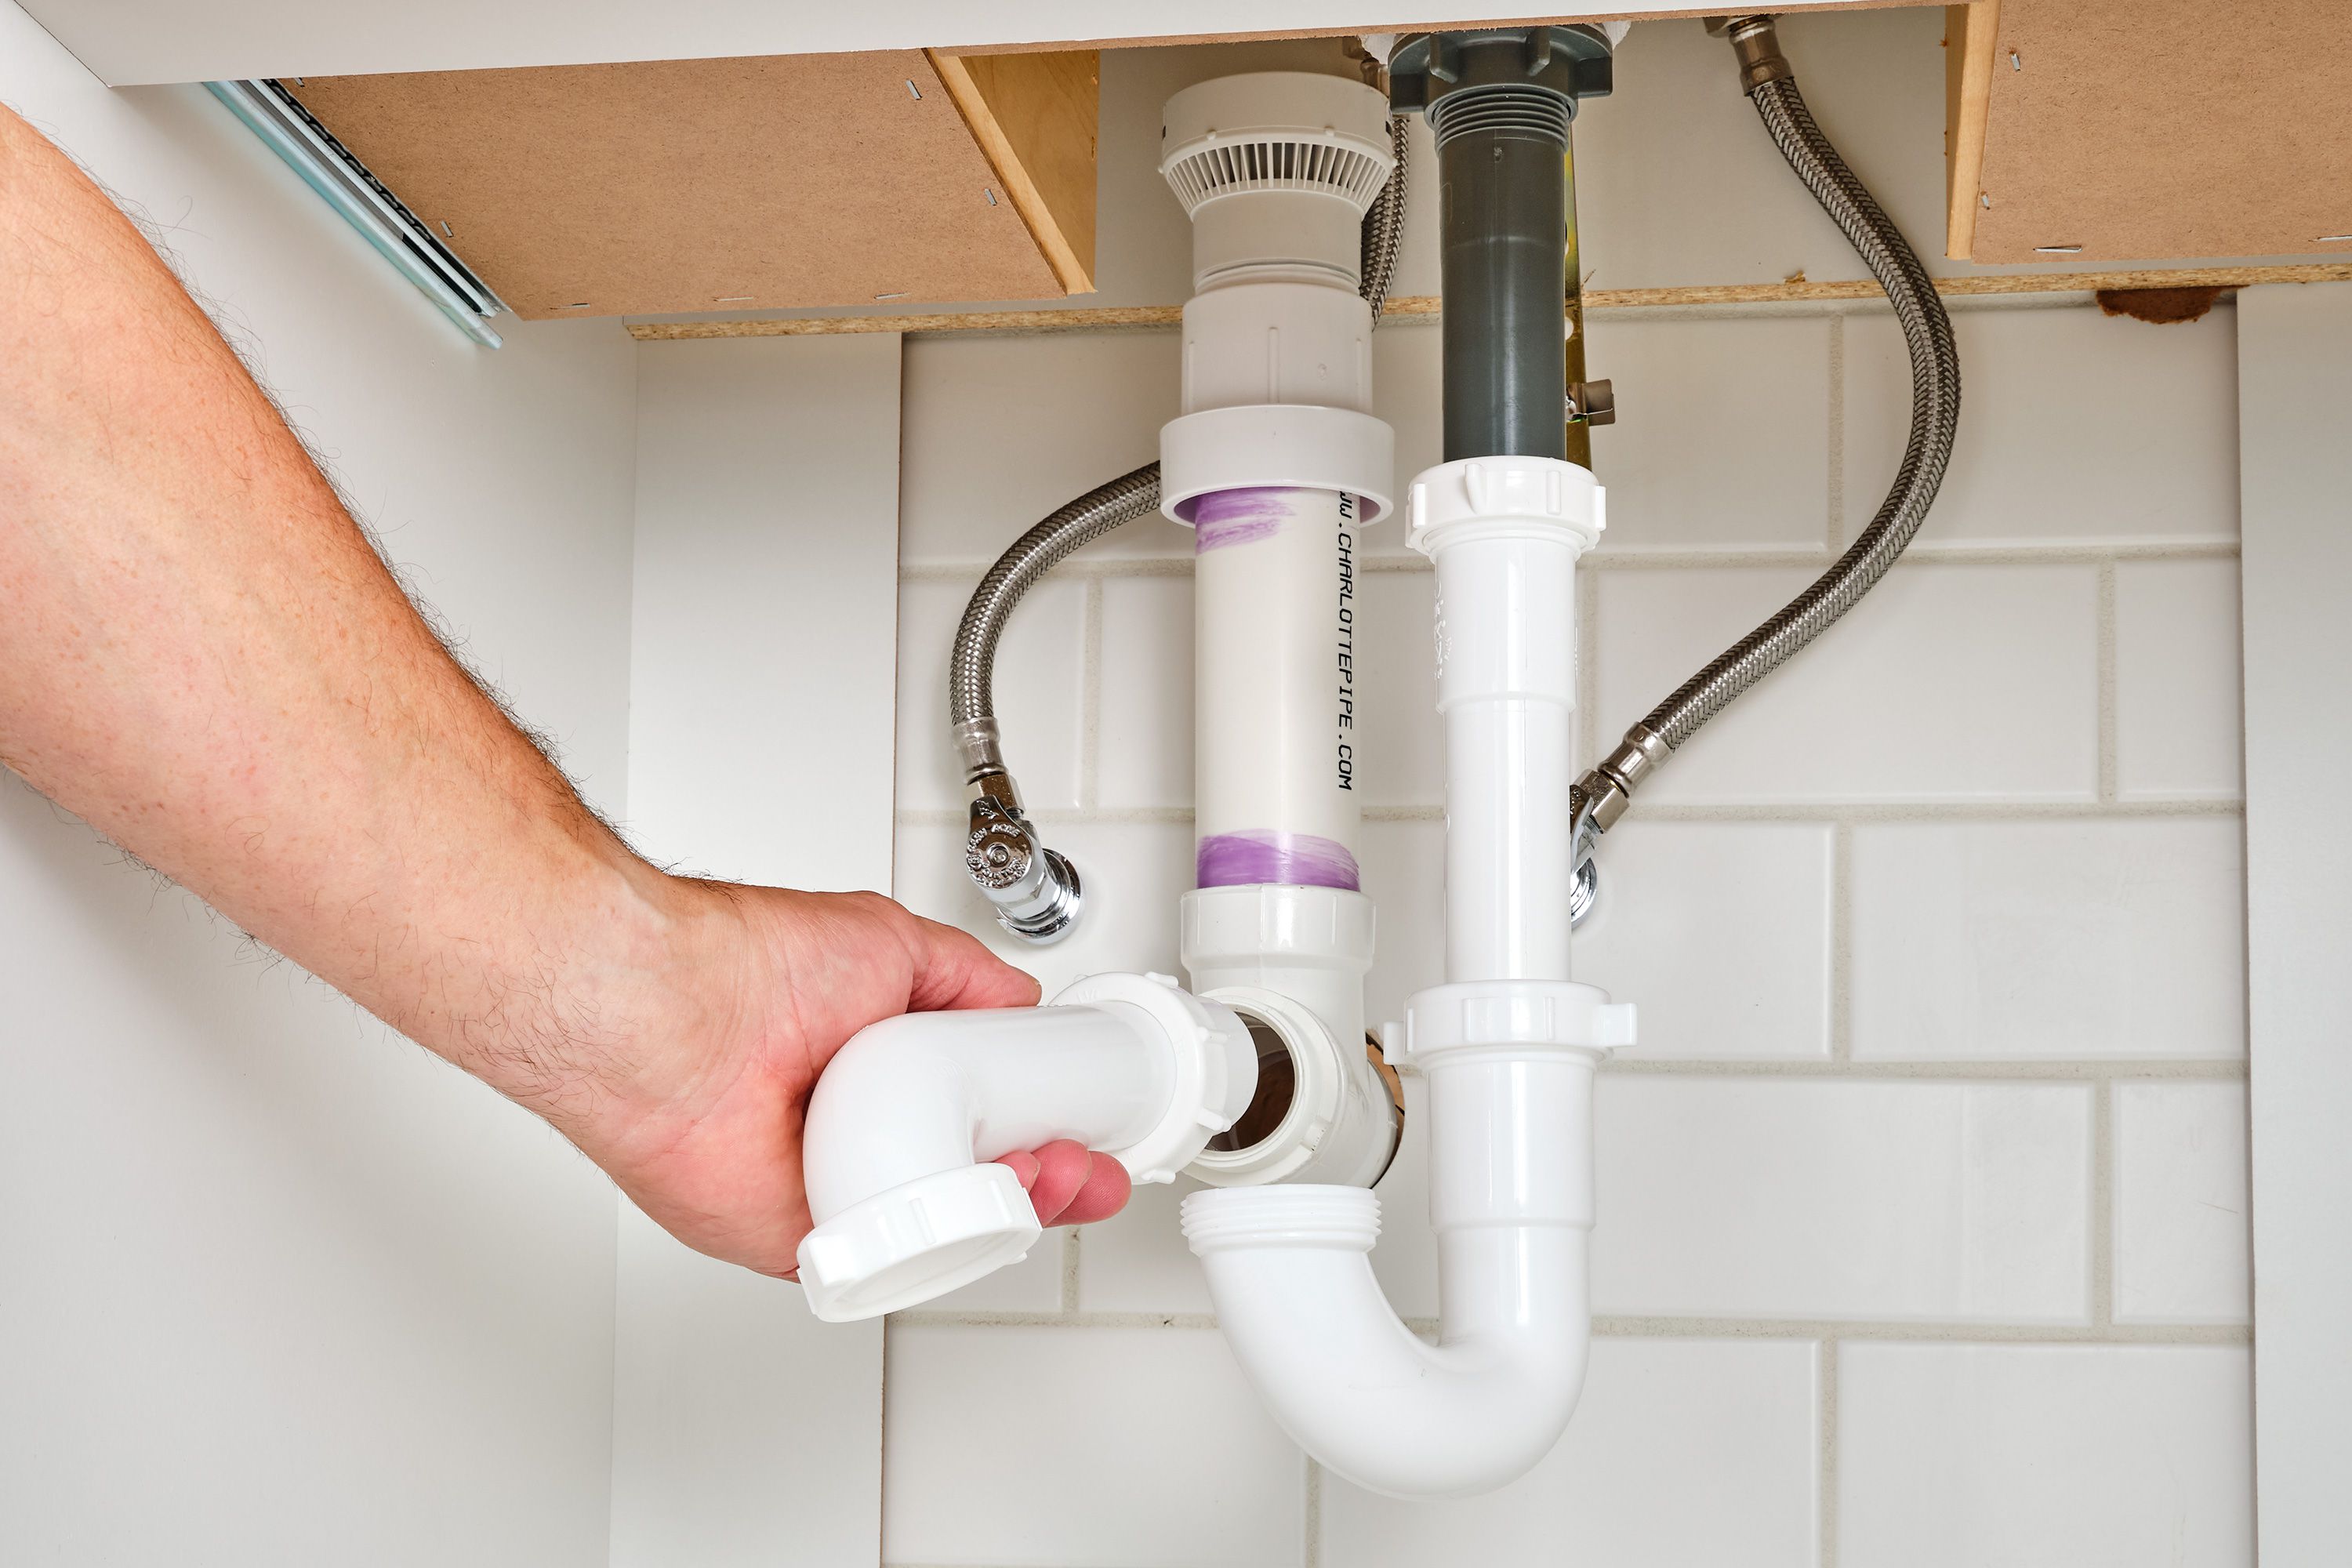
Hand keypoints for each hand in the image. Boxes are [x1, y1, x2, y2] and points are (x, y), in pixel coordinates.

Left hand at [558, 880, 1129, 1277]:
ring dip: (1009, 1211)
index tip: (1083, 1125)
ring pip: (942, 1224)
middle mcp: (856, 1129)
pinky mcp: (799, 1240)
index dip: (1040, 1122)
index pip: (978, 1111)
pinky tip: (982, 1218)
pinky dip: (938, 1247)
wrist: (672, 1013)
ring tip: (1046, 1178)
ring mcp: (831, 1186)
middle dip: (1045, 1178)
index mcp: (878, 1068)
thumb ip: (966, 977)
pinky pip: (886, 1261)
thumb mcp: (895, 942)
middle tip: (1080, 1166)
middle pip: (974, 1178)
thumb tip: (1021, 1003)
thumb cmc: (754, 963)